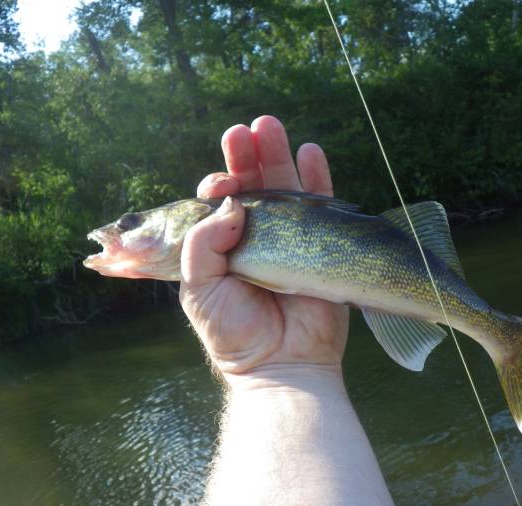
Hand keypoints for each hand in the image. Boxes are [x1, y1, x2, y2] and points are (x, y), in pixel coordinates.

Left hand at [179, 116, 348, 379]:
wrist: (282, 364)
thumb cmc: (234, 331)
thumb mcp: (199, 288)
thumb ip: (203, 244)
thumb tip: (232, 203)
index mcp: (221, 245)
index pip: (217, 204)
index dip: (218, 187)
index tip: (219, 184)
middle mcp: (256, 236)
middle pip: (252, 186)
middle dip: (246, 156)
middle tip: (244, 130)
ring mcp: (290, 239)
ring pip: (284, 188)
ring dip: (277, 155)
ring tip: (270, 125)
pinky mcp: (322, 245)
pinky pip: (322, 206)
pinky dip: (318, 177)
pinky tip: (310, 150)